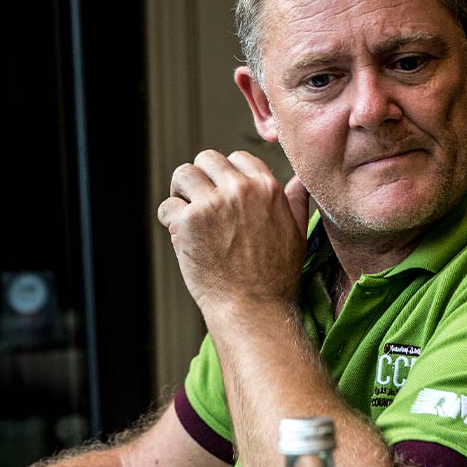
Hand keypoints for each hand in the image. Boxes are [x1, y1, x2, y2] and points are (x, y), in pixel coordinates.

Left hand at [157, 149, 308, 318]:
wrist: (253, 308)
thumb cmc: (276, 277)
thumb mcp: (297, 234)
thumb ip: (295, 202)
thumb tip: (299, 181)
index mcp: (267, 187)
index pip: (237, 158)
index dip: (226, 176)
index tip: (223, 195)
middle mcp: (240, 189)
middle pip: (206, 159)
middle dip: (201, 179)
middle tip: (200, 204)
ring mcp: (212, 204)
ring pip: (182, 174)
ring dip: (181, 193)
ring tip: (187, 215)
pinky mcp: (187, 221)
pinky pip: (167, 206)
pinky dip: (169, 220)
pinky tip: (181, 237)